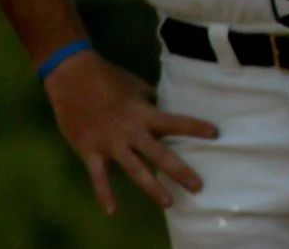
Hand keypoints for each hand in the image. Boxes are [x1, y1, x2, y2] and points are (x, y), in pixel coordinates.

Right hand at [44, 49, 216, 213]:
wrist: (72, 77)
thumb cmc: (109, 78)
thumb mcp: (137, 86)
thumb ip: (151, 102)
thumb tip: (162, 110)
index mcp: (144, 113)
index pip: (176, 122)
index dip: (196, 128)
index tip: (216, 134)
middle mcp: (131, 132)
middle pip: (160, 155)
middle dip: (180, 171)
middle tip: (198, 186)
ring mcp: (110, 144)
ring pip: (135, 170)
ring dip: (152, 188)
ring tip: (168, 203)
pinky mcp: (89, 151)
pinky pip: (98, 178)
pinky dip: (104, 195)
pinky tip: (113, 211)